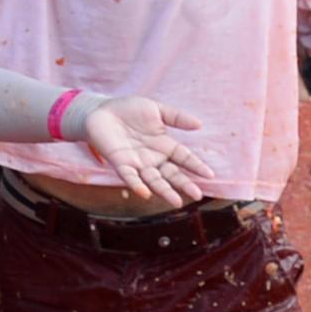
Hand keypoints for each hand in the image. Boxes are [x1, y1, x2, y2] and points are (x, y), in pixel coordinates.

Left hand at [74, 94, 216, 205]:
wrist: (100, 110)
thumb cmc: (129, 110)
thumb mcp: (155, 109)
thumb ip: (176, 117)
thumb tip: (199, 124)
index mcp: (164, 145)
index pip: (184, 157)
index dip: (196, 165)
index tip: (210, 174)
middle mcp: (153, 157)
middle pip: (171, 174)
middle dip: (184, 184)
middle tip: (197, 195)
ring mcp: (137, 162)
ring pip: (153, 180)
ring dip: (164, 190)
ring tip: (176, 202)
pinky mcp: (120, 163)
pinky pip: (129, 176)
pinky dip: (136, 185)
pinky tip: (145, 193)